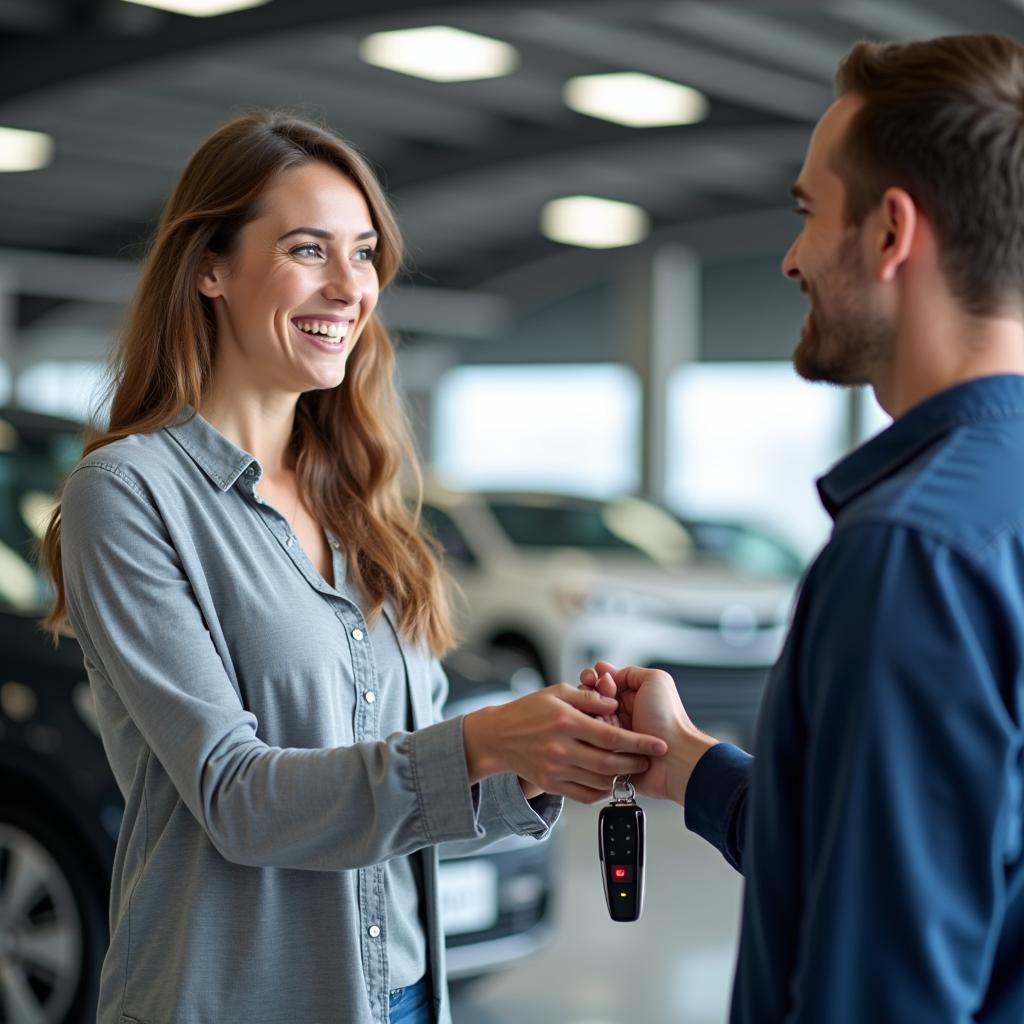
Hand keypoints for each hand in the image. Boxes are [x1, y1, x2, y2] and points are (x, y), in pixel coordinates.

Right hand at [463, 684, 667, 803]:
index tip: (658, 744)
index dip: (639, 742)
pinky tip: (609, 781)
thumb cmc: (529, 710)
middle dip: (635, 763)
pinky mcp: (551, 784)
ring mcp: (556, 769)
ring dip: (620, 778)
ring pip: (599, 781)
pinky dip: (602, 791)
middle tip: (649, 759)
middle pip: (609, 763)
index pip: (612, 736)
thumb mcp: (557, 692)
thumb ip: (588, 698)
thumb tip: (614, 702)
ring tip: (631, 768)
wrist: (498, 736)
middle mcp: (562, 748)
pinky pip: (584, 795)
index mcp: (566, 722)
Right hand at [579, 661, 717, 804]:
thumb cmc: (667, 720)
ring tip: (600, 715)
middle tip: (596, 694)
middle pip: (590, 700)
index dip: (593, 678)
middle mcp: (619, 715)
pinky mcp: (606, 755)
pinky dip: (588, 734)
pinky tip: (594, 731)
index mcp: (630, 697)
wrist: (675, 757)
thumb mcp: (655, 680)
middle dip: (589, 694)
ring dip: (589, 714)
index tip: (590, 677)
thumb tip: (606, 672)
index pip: (600, 683)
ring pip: (586, 720)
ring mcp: (611, 736)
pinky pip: (588, 743)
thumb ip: (630, 672)